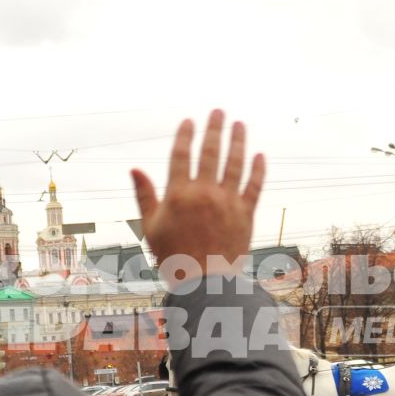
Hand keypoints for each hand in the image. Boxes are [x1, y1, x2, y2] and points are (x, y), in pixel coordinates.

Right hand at [130, 110, 264, 276]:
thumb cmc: (173, 256)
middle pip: (210, 152)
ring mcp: (227, 202)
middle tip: (218, 112)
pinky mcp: (246, 214)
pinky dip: (258, 170)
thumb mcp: (151, 226)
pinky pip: (254, 187)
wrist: (204, 283)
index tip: (189, 121)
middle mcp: (204, 193)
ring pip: (235, 164)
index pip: (181, 155)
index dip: (185, 135)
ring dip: (238, 141)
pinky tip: (259, 156)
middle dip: (214, 129)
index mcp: (179, 195)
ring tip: (239, 124)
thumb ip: (144, 195)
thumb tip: (134, 169)